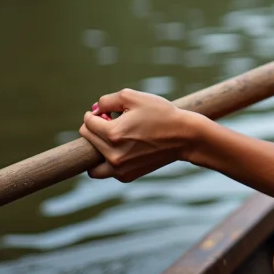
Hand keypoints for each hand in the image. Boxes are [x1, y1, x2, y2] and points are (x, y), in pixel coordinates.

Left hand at [78, 89, 205, 181]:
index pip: (88, 123)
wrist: (185, 137)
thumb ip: (108, 100)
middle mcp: (113, 154)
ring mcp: (119, 168)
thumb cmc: (161, 114)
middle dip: (96, 128)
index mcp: (113, 133)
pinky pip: (106, 171)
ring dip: (95, 149)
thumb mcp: (134, 97)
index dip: (95, 114)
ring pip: (91, 162)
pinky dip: (108, 162)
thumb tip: (94, 111)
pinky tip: (123, 150)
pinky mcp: (126, 176)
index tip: (107, 112)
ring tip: (110, 140)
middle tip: (113, 122)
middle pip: (87, 139)